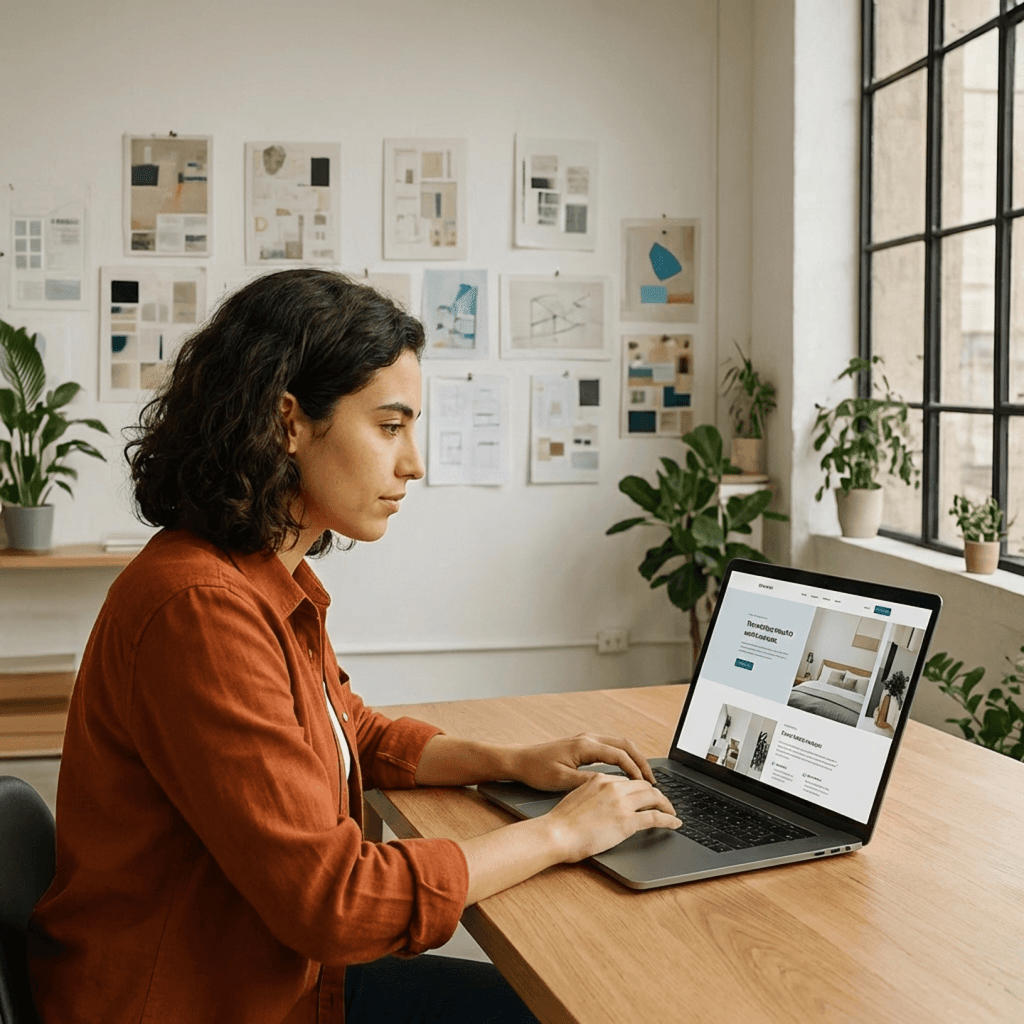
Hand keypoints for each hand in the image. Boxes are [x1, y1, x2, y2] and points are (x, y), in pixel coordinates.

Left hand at [508, 732, 655, 790]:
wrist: (520, 760)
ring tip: (645, 778)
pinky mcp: (583, 745)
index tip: (646, 786)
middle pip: (625, 745)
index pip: (620, 755)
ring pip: (619, 745)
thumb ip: (587, 782)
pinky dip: (624, 758)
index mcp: (585, 746)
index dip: (635, 771)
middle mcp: (588, 739)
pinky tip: (626, 773)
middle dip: (642, 762)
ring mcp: (586, 740)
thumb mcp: (562, 780)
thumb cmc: (537, 770)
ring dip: (634, 759)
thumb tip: (611, 786)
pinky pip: (611, 748)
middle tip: (653, 781)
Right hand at [544, 772, 680, 862]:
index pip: (627, 781)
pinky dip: (669, 819)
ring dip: (666, 804)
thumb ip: (592, 794)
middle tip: (663, 803)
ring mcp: (622, 803)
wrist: (556, 833)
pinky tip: (675, 823)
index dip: (639, 788)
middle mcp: (613, 787)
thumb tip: (602, 803)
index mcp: (600, 779)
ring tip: (671, 812)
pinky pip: (656, 817)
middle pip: (644, 785)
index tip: (644, 796)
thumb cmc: (561, 822)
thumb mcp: (577, 797)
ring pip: (654, 797)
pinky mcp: (627, 821)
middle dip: (657, 794)